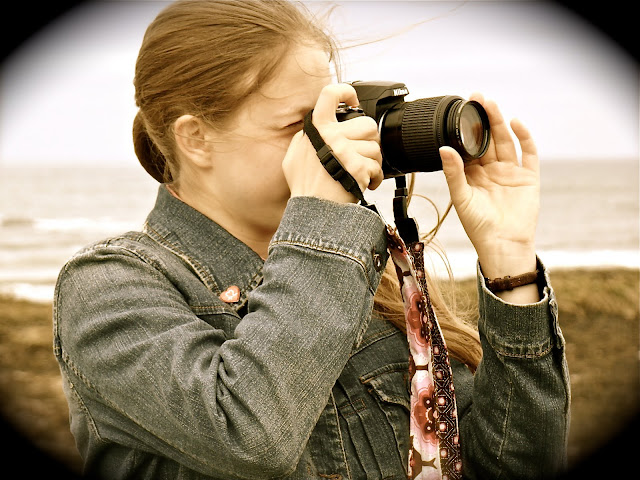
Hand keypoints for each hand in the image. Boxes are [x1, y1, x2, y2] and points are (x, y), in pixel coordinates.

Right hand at [282, 83, 382, 202]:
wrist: (313, 211)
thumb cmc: (304, 187)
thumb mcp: (294, 156)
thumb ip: (305, 138)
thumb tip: (314, 128)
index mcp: (316, 128)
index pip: (330, 94)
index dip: (346, 91)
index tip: (353, 101)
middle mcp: (330, 136)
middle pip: (367, 124)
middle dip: (369, 141)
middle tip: (363, 153)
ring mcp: (345, 151)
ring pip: (375, 147)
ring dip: (373, 162)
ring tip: (362, 173)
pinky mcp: (357, 167)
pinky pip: (377, 167)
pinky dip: (375, 178)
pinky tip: (365, 184)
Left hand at [440, 94, 539, 283]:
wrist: (502, 245)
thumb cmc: (478, 226)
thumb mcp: (461, 198)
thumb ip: (453, 173)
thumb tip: (443, 149)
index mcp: (472, 175)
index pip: (469, 146)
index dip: (466, 128)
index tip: (461, 109)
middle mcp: (491, 170)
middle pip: (488, 139)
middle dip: (483, 119)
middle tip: (477, 98)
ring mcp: (510, 172)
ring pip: (506, 141)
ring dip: (500, 123)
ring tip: (492, 105)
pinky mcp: (528, 177)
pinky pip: (529, 153)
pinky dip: (525, 137)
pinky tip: (517, 123)